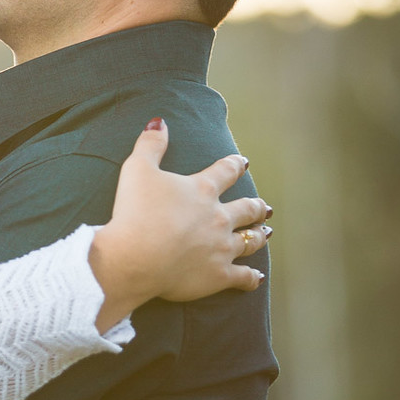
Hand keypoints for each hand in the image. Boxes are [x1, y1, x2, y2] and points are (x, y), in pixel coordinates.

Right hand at [89, 119, 270, 328]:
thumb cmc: (134, 212)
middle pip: (246, 208)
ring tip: (265, 233)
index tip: (243, 162)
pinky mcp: (218, 276)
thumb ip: (150, 144)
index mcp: (202, 190)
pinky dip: (251, 277)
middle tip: (263, 206)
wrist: (135, 258)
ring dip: (259, 235)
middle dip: (256, 206)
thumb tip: (159, 121)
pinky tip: (256, 277)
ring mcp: (222, 248)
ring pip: (250, 240)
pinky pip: (243, 277)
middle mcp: (219, 217)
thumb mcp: (137, 169)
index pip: (226, 171)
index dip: (235, 165)